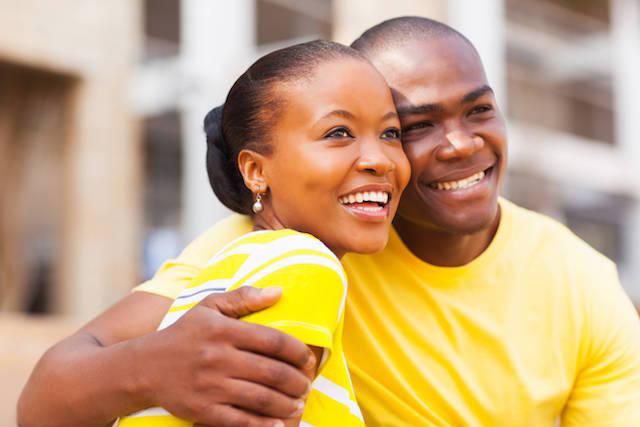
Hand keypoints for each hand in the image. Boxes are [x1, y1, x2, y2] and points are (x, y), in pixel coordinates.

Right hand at [135, 287, 313, 426]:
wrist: (144, 367)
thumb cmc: (185, 334)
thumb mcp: (209, 307)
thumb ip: (244, 297)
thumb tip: (279, 292)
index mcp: (224, 331)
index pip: (273, 340)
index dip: (298, 351)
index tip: (308, 358)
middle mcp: (218, 358)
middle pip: (272, 372)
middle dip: (297, 381)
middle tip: (307, 385)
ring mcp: (210, 386)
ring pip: (260, 399)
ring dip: (287, 404)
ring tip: (298, 403)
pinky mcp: (202, 410)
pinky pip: (240, 421)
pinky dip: (263, 425)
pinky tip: (279, 424)